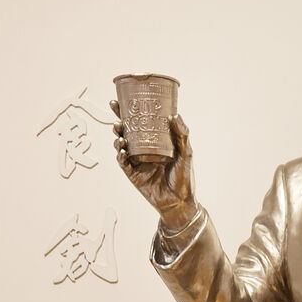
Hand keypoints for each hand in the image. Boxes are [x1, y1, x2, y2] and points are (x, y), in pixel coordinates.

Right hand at [111, 102, 197, 230]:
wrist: (180, 203)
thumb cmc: (184, 179)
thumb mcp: (186, 154)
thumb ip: (182, 136)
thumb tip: (175, 115)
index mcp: (156, 142)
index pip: (141, 123)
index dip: (131, 111)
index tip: (123, 99)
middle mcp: (145, 150)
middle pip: (128, 131)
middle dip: (118, 118)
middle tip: (114, 109)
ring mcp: (138, 162)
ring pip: (122, 145)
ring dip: (118, 136)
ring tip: (119, 131)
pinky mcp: (134, 175)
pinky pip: (123, 163)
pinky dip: (120, 155)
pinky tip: (122, 150)